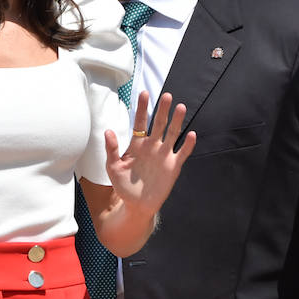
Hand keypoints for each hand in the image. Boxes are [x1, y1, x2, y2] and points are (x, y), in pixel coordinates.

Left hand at [104, 91, 196, 215]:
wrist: (137, 205)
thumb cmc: (123, 186)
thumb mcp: (113, 167)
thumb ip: (112, 149)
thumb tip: (107, 131)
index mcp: (137, 144)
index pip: (141, 122)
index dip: (142, 108)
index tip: (144, 93)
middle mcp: (152, 146)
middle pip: (159, 124)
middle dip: (162, 110)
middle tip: (166, 95)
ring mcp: (164, 155)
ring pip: (172, 134)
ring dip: (177, 121)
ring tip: (181, 107)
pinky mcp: (173, 166)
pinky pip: (182, 153)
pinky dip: (187, 144)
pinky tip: (191, 134)